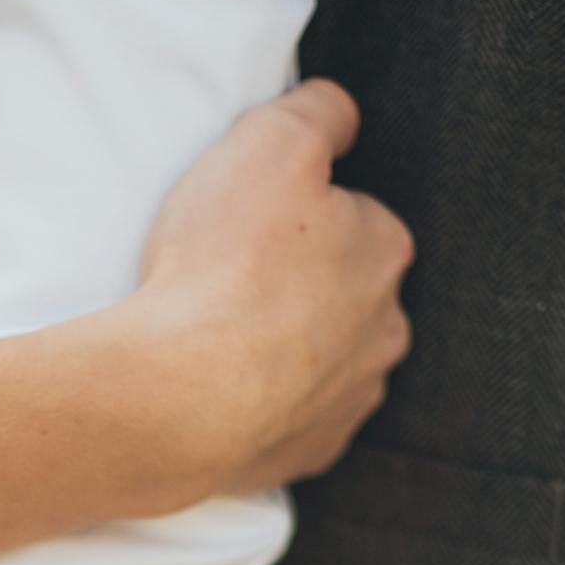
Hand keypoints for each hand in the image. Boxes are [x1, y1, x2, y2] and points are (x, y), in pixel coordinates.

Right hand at [105, 77, 414, 511]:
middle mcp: (385, 331)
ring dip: (284, 350)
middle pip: (342, 291)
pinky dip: (264, 409)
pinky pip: (292, 423)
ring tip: (219, 341)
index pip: (352, 214)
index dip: (297, 213)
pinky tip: (221, 393)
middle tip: (229, 280)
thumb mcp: (269, 141)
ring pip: (323, 361)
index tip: (250, 225)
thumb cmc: (223, 264)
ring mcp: (349, 401)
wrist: (178, 396)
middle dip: (298, 285)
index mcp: (385, 251)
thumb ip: (319, 110)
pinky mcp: (308, 454)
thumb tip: (341, 115)